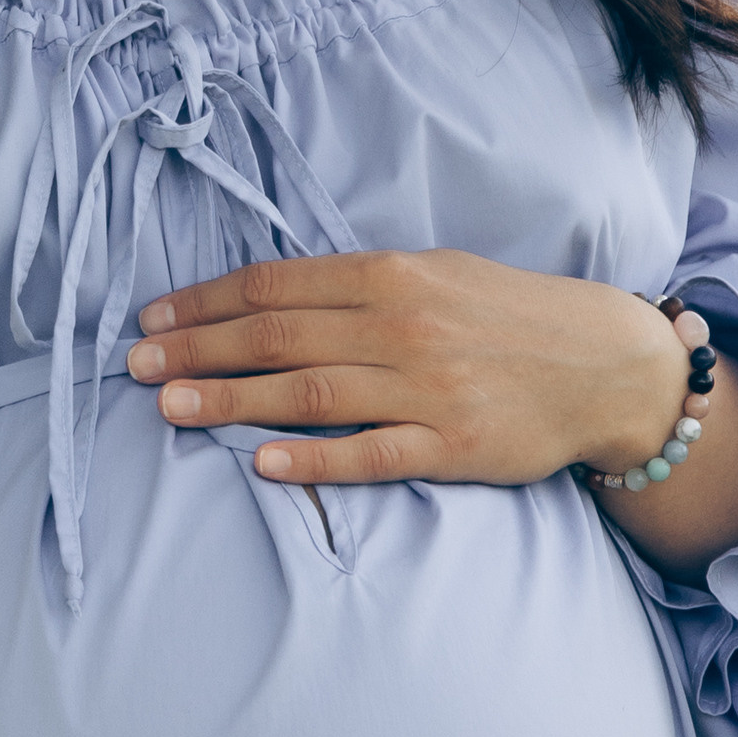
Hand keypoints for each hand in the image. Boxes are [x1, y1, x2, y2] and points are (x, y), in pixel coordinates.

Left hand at [125, 248, 685, 490]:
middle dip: (195, 349)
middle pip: (276, 338)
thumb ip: (358, 285)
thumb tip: (270, 299)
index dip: (206, 301)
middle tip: (133, 364)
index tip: (153, 315)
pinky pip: (370, 454)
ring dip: (228, 399)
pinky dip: (312, 460)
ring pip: (307, 394)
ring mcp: (426, 389)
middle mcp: (402, 326)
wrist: (604, 364)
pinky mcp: (453, 447)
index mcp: (392, 276)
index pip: (276, 286)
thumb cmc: (507, 316)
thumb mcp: (434, 274)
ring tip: (166, 406)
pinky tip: (259, 462)